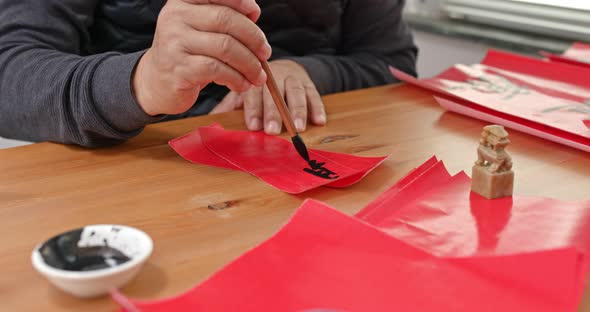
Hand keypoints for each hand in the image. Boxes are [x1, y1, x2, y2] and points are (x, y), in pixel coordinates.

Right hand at [132, 0, 270, 115]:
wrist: (157, 81)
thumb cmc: (188, 53)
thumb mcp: (201, 28)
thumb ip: (224, 16)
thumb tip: (254, 12)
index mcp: (182, 2)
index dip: (239, 0)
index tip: (255, 13)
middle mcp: (175, 17)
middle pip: (225, 20)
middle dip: (253, 38)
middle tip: (265, 53)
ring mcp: (175, 42)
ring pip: (225, 47)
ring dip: (249, 64)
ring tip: (258, 76)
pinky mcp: (179, 68)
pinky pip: (217, 70)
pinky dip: (236, 78)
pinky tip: (242, 85)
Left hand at [211, 60, 326, 134]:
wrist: (284, 68)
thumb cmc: (258, 88)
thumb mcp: (242, 94)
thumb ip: (230, 107)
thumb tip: (211, 125)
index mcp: (255, 79)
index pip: (253, 93)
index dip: (253, 110)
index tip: (253, 126)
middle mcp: (274, 76)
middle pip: (274, 94)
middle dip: (273, 113)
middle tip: (272, 131)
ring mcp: (293, 79)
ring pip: (296, 92)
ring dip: (297, 111)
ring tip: (297, 128)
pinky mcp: (310, 83)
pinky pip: (315, 94)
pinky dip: (317, 107)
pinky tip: (318, 121)